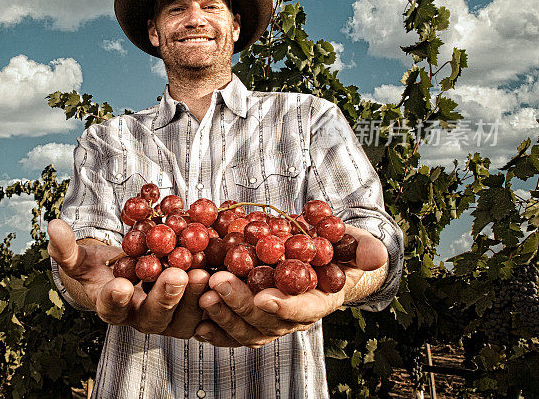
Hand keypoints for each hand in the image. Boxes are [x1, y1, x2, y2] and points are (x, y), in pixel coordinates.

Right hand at [48, 218, 210, 337]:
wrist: (125, 278)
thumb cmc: (100, 269)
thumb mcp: (79, 258)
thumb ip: (65, 247)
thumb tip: (52, 226)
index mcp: (111, 307)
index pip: (111, 308)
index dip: (115, 299)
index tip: (119, 286)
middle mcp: (140, 319)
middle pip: (154, 316)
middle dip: (166, 296)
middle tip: (175, 275)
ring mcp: (169, 320)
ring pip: (185, 317)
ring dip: (196, 297)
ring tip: (202, 272)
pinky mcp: (192, 313)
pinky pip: (206, 311)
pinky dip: (215, 297)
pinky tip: (223, 274)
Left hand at [195, 225, 387, 347]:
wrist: (324, 256)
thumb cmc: (338, 248)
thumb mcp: (354, 242)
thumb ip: (365, 248)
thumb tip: (376, 255)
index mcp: (320, 300)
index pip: (304, 310)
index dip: (286, 307)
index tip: (265, 298)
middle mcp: (294, 315)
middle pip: (268, 321)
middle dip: (242, 305)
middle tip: (219, 283)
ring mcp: (272, 319)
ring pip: (248, 328)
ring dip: (224, 316)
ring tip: (203, 295)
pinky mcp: (252, 316)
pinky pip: (233, 331)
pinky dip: (216, 329)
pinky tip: (197, 322)